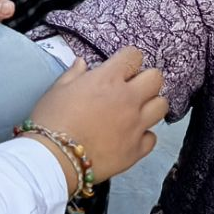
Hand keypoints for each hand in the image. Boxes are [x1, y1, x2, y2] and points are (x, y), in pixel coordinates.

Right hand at [25, 47, 166, 188]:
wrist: (55, 158)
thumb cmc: (51, 120)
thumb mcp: (57, 90)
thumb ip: (74, 74)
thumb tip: (82, 63)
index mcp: (108, 79)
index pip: (133, 56)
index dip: (128, 59)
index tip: (122, 66)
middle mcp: (128, 99)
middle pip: (155, 79)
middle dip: (145, 79)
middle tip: (131, 88)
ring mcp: (136, 125)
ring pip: (161, 106)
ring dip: (150, 105)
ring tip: (135, 111)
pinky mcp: (137, 150)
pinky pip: (152, 138)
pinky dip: (143, 136)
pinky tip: (130, 136)